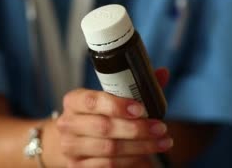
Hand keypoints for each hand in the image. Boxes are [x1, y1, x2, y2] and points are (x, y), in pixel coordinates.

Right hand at [56, 68, 171, 167]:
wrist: (77, 141)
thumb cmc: (99, 115)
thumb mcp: (111, 98)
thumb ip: (135, 87)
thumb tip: (163, 73)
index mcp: (74, 100)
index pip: (93, 101)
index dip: (117, 105)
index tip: (141, 109)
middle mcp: (68, 123)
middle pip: (104, 127)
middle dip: (137, 128)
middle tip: (161, 128)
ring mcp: (70, 148)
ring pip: (109, 149)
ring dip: (140, 146)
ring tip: (162, 142)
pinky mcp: (77, 167)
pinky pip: (108, 165)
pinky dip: (131, 160)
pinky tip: (146, 154)